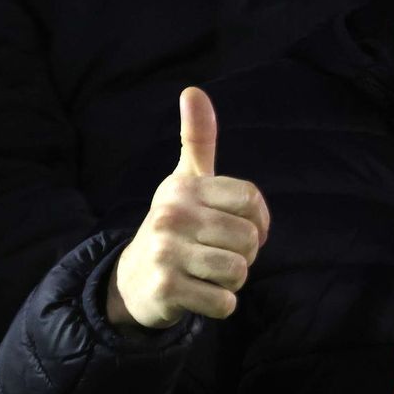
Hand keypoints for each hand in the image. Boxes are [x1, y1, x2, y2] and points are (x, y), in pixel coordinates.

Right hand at [107, 87, 269, 329]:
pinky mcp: (166, 288)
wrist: (133, 280)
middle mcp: (173, 214)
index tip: (247, 229)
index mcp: (185, 187)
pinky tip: (200, 294)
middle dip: (244, 255)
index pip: (251, 200)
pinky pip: (223, 302)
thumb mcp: (184, 180)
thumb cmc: (174, 225)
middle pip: (248, 239)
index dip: (260, 221)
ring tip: (209, 274)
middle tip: (218, 255)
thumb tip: (193, 89)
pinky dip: (220, 304)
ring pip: (238, 271)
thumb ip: (197, 138)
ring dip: (233, 281)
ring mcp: (167, 251)